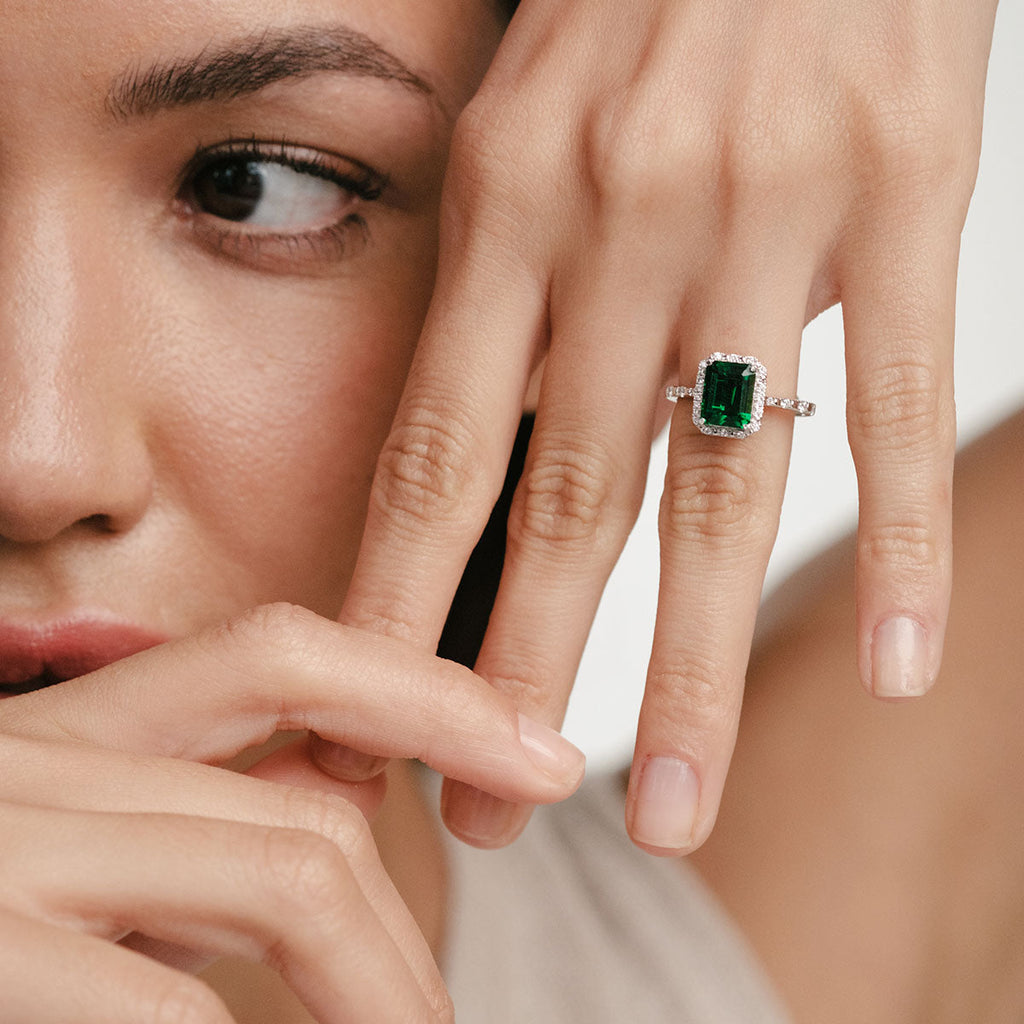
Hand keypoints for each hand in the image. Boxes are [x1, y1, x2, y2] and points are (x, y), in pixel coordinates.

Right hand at [0, 604, 583, 1021]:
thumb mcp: (54, 832)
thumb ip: (177, 820)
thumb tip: (335, 807)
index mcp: (62, 734)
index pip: (286, 656)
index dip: (428, 695)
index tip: (536, 754)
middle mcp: (31, 770)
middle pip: (309, 794)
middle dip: (417, 912)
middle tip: (458, 1006)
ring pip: (286, 868)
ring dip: (381, 986)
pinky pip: (175, 1005)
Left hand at [338, 0, 999, 854]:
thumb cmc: (641, 0)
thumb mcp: (527, 123)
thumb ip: (506, 290)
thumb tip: (489, 454)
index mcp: (510, 208)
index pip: (436, 453)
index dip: (399, 605)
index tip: (373, 725)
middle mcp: (623, 227)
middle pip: (562, 506)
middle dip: (515, 682)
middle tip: (486, 821)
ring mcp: (768, 220)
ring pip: (719, 489)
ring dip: (686, 670)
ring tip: (667, 808)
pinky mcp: (904, 198)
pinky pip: (908, 404)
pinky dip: (902, 548)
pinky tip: (891, 670)